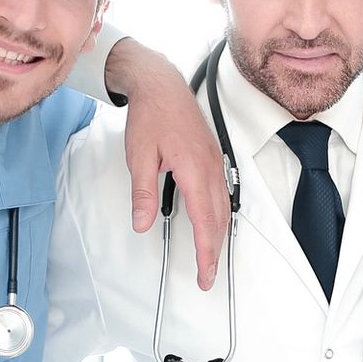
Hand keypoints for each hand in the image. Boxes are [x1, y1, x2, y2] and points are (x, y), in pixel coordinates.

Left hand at [107, 38, 228, 289]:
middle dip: (215, 252)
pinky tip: (212, 223)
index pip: (205, 222)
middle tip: (207, 276)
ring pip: (224, 207)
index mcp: (194, 170)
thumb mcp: (139, 157)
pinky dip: (220, 215)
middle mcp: (210, 168)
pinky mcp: (212, 157)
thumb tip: (142, 223)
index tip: (204, 274)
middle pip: (219, 220)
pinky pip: (222, 192)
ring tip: (210, 256)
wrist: (161, 85)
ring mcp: (214, 162)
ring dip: (219, 235)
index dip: (206, 253)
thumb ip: (143, 193)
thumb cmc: (151, 115)